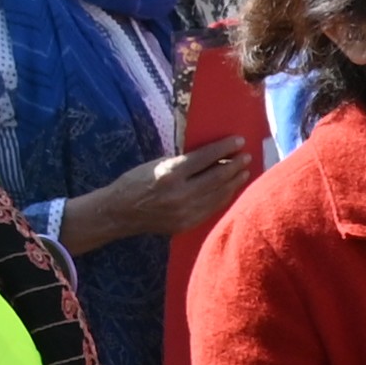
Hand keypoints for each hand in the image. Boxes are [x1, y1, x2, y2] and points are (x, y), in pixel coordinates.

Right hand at [71, 141, 253, 248]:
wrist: (119, 213)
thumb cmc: (135, 182)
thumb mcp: (157, 164)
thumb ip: (183, 162)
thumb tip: (212, 157)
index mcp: (170, 174)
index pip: (205, 158)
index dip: (224, 148)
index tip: (239, 140)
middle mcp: (180, 194)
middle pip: (217, 177)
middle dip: (235, 165)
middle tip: (246, 156)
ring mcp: (185, 211)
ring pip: (218, 194)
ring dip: (234, 181)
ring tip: (245, 171)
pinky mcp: (187, 224)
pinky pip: (212, 208)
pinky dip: (224, 196)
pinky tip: (231, 188)